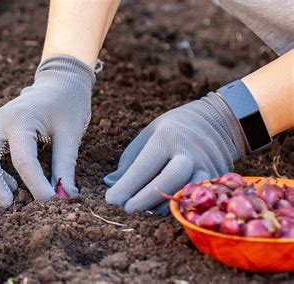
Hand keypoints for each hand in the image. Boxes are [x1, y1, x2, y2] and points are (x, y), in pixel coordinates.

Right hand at [0, 55, 94, 207]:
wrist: (60, 79)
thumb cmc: (69, 103)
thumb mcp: (71, 134)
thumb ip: (65, 166)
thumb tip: (64, 196)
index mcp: (21, 118)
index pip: (23, 160)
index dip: (36, 186)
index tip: (49, 203)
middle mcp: (0, 120)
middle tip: (10, 204)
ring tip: (14, 192)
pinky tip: (13, 181)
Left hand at [104, 93, 245, 212]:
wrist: (219, 120)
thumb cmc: (174, 129)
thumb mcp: (149, 134)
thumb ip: (130, 160)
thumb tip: (110, 183)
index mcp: (167, 137)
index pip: (145, 166)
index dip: (126, 186)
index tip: (111, 199)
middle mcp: (189, 151)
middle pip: (168, 179)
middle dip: (145, 197)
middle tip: (127, 208)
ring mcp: (207, 165)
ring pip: (185, 191)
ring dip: (162, 204)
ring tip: (145, 209)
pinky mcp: (218, 178)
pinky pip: (197, 197)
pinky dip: (178, 204)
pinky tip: (163, 207)